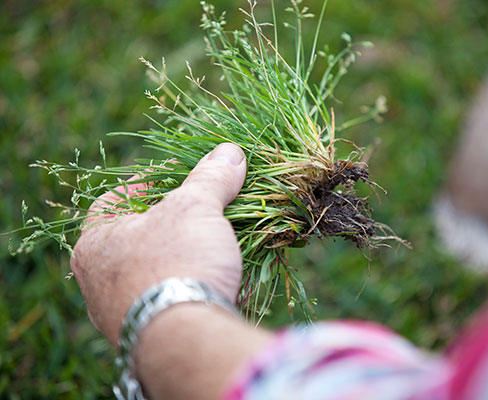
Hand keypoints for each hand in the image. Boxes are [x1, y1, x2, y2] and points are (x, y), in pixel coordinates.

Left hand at [70, 143, 246, 345]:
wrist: (187, 340)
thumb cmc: (178, 262)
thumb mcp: (196, 208)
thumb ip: (210, 178)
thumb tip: (230, 153)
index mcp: (95, 242)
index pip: (115, 199)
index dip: (148, 184)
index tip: (177, 180)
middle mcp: (97, 281)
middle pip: (137, 237)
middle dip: (173, 223)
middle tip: (202, 212)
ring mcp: (120, 313)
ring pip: (154, 272)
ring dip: (185, 257)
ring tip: (216, 246)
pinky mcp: (146, 337)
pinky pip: (169, 301)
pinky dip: (191, 287)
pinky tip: (217, 281)